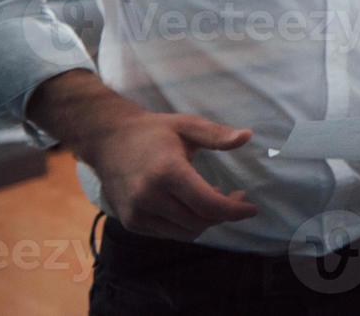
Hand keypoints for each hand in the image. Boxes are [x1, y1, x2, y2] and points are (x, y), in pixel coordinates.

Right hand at [28, 70, 257, 240]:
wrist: (108, 140)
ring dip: (205, 221)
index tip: (252, 208)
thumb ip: (217, 135)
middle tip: (234, 195)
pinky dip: (186, 225)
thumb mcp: (187, 125)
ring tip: (212, 197)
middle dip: (223, 214)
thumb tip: (247, 136)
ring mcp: (137, 213)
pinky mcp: (131, 222)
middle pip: (199, 222)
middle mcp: (149, 197)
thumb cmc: (153, 131)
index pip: (208, 204)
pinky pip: (169, 234)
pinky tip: (190, 205)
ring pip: (185, 233)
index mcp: (167, 172)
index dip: (234, 210)